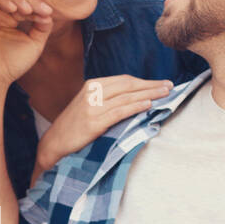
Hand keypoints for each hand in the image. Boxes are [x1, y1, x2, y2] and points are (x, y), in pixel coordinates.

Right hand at [0, 0, 53, 88]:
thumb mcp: (34, 44)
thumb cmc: (13, 64)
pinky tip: (13, 9)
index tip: (48, 12)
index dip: (37, 4)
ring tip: (27, 10)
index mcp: (11, 17)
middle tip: (40, 10)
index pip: (25, 1)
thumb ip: (43, 27)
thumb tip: (49, 13)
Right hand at [33, 74, 174, 175]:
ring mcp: (92, 107)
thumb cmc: (74, 126)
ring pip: (126, 97)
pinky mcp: (93, 122)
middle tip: (170, 86)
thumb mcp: (89, 105)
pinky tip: (148, 106)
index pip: (124, 80)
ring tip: (165, 95)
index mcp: (92, 85)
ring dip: (148, 95)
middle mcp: (92, 92)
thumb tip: (136, 97)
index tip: (162, 84)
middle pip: (128, 85)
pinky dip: (135, 107)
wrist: (54, 143)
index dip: (145, 81)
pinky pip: (119, 112)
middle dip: (151, 86)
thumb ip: (107, 98)